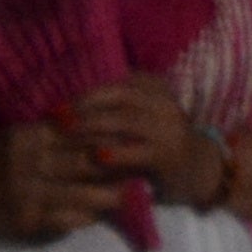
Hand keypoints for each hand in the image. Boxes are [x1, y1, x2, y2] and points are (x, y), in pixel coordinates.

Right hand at [0, 123, 127, 241]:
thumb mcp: (20, 137)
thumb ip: (56, 133)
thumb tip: (105, 131)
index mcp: (32, 136)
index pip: (84, 133)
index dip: (115, 137)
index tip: (139, 139)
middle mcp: (32, 162)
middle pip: (91, 162)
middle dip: (122, 166)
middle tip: (146, 167)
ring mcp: (29, 193)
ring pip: (85, 195)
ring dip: (113, 196)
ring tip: (132, 193)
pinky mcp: (25, 219)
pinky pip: (67, 220)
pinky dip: (87, 218)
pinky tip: (99, 214)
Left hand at [55, 79, 225, 207]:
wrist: (194, 169)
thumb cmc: (154, 139)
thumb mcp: (139, 114)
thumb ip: (114, 104)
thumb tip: (68, 99)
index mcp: (157, 88)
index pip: (119, 82)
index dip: (88, 91)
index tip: (60, 103)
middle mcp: (165, 104)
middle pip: (121, 96)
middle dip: (85, 105)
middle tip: (57, 117)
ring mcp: (169, 129)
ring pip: (126, 120)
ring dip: (93, 125)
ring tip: (67, 133)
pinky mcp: (169, 156)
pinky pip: (137, 151)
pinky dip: (115, 152)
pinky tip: (97, 156)